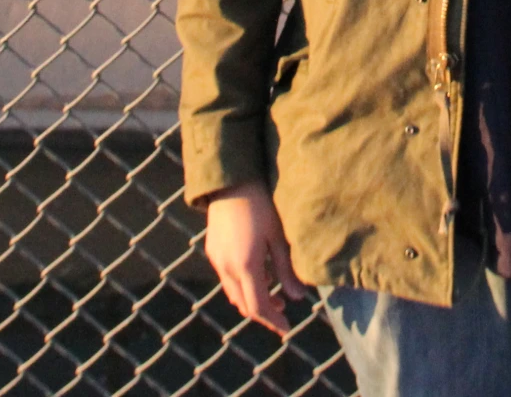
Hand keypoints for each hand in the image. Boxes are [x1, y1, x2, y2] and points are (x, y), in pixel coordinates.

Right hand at [204, 181, 306, 334]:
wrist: (231, 182)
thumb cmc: (262, 205)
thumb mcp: (279, 237)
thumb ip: (287, 269)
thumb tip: (297, 297)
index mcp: (246, 266)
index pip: (259, 306)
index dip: (273, 321)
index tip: (287, 328)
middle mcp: (227, 267)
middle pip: (244, 304)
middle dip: (264, 313)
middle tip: (282, 314)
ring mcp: (216, 260)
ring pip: (234, 293)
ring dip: (252, 300)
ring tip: (273, 296)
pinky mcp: (212, 251)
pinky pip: (227, 279)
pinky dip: (242, 286)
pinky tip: (258, 275)